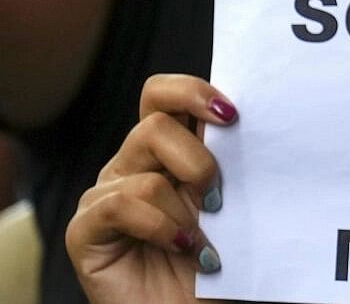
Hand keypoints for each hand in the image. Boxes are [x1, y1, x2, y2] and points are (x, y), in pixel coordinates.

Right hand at [66, 74, 237, 303]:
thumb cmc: (224, 264)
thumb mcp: (238, 205)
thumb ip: (236, 162)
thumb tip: (256, 121)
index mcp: (171, 150)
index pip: (165, 95)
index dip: (194, 92)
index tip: (232, 115)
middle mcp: (134, 165)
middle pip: (155, 121)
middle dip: (199, 158)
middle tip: (220, 196)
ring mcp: (106, 196)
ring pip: (145, 170)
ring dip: (185, 209)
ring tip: (202, 240)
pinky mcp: (86, 230)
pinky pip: (121, 205)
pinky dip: (161, 228)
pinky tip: (183, 247)